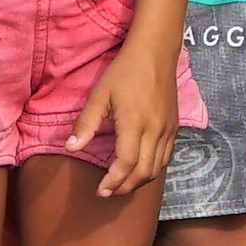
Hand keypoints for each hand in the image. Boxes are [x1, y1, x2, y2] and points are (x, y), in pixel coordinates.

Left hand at [74, 34, 182, 200]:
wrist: (156, 52)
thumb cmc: (124, 71)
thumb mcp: (100, 95)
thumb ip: (86, 123)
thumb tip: (70, 148)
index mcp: (134, 121)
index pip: (126, 162)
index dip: (113, 181)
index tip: (100, 190)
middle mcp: (155, 129)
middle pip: (144, 172)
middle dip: (126, 187)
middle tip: (109, 193)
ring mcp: (168, 129)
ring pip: (158, 168)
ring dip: (139, 182)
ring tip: (121, 185)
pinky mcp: (174, 127)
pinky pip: (166, 157)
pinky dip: (152, 169)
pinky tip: (139, 169)